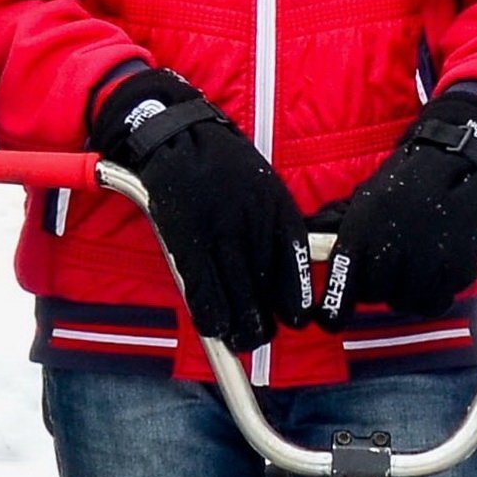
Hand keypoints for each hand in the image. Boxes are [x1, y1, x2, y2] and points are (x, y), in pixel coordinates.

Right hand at [90, 65, 303, 349]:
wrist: (181, 138)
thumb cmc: (227, 167)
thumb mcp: (267, 189)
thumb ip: (278, 230)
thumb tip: (287, 278)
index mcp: (278, 213)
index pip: (295, 269)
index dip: (295, 303)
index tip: (294, 319)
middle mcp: (254, 227)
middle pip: (265, 292)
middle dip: (264, 322)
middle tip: (260, 334)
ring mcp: (220, 237)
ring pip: (237, 298)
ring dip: (240, 328)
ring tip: (240, 339)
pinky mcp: (187, 243)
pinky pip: (204, 291)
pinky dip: (210, 316)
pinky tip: (215, 328)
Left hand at [318, 84, 476, 319]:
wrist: (453, 162)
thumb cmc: (403, 184)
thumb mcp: (364, 202)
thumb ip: (344, 235)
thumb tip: (316, 255)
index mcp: (363, 232)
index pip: (345, 283)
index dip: (335, 309)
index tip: (331, 321)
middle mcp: (393, 249)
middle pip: (378, 296)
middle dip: (380, 289)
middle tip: (391, 270)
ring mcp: (428, 260)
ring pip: (409, 303)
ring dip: (409, 294)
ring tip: (414, 271)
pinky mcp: (459, 267)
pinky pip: (441, 298)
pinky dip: (438, 290)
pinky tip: (437, 269)